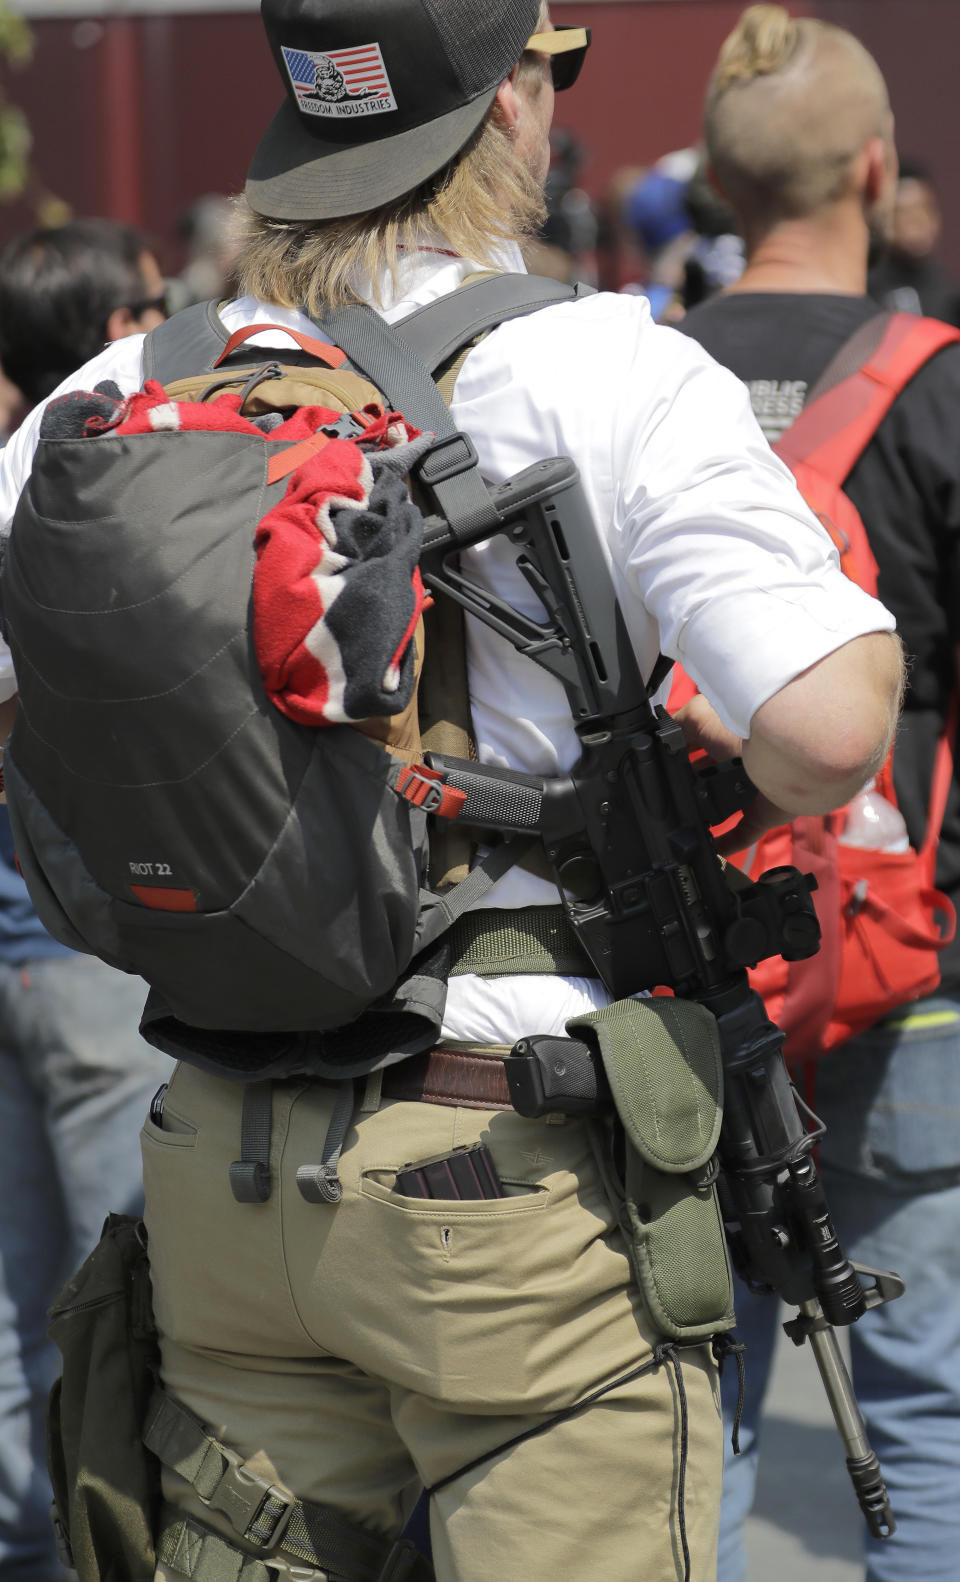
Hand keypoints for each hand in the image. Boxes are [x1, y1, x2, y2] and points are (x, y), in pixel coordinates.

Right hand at [672, 695, 790, 852]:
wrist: (785, 753)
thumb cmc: (743, 728)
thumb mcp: (698, 715)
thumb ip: (677, 726)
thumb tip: (660, 740)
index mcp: (724, 733)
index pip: (697, 743)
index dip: (678, 755)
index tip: (659, 771)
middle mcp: (738, 759)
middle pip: (709, 775)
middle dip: (690, 786)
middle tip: (668, 800)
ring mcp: (752, 787)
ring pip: (725, 804)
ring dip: (707, 815)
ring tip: (682, 827)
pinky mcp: (763, 812)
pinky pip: (743, 833)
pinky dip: (728, 843)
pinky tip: (709, 850)